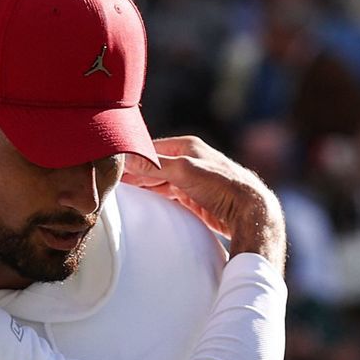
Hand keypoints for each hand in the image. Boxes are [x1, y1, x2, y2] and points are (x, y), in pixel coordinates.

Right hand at [124, 136, 285, 269]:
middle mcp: (188, 160)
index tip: (110, 166)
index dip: (131, 157)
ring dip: (142, 187)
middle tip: (110, 181)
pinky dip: (154, 198)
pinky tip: (142, 203)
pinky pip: (167, 195)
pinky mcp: (193, 198)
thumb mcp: (183, 171)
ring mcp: (191, 179)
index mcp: (187, 146)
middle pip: (153, 166)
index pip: (150, 149)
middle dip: (134, 173)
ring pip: (158, 181)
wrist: (249, 213)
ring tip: (120, 193)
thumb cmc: (221, 185)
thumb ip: (154, 166)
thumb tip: (125, 158)